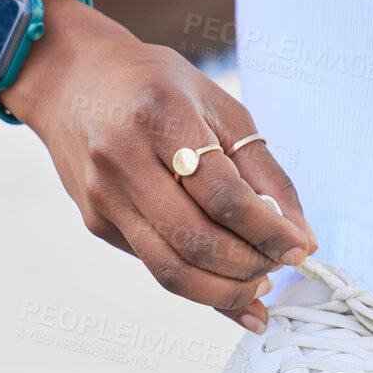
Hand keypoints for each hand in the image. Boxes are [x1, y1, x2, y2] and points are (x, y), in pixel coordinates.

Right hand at [2, 0, 315, 330]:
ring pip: (170, 269)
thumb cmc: (155, 87)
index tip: (298, 248)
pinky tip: (225, 280)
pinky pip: (153, 266)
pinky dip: (197, 285)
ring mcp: (103, 195)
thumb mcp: (219, 107)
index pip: (223, 195)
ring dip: (224, 292)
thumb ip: (263, 171)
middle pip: (195, 240)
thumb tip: (300, 238)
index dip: (269, 231)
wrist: (72, 81)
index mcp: (160, 116)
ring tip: (256, 283)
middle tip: (279, 265)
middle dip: (249, 266)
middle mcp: (122, 158)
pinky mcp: (96, 221)